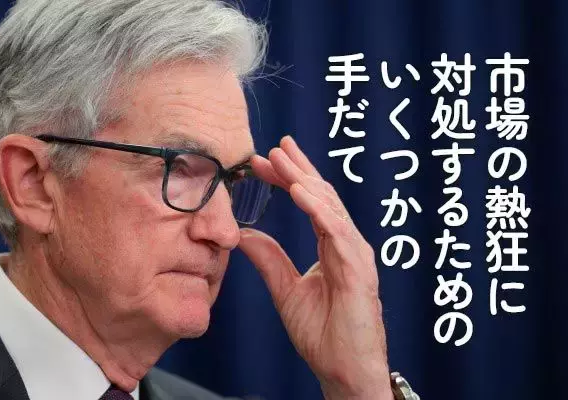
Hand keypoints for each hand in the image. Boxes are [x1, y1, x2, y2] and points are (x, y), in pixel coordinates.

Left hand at [238, 136, 393, 399]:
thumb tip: (245, 233)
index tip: (261, 161)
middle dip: (295, 169)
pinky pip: (337, 232)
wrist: (344, 371)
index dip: (288, 178)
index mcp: (332, 246)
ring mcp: (355, 254)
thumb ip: (270, 260)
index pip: (310, 202)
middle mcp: (347, 244)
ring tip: (281, 159)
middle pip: (321, 196)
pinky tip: (299, 191)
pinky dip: (318, 209)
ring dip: (304, 179)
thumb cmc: (324, 334)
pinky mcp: (359, 269)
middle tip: (271, 147)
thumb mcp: (286, 290)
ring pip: (330, 206)